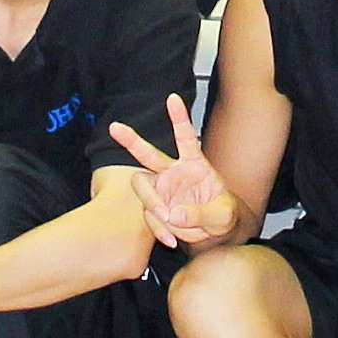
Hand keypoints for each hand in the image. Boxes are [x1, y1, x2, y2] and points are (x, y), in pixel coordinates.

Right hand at [102, 98, 237, 252]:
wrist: (215, 231)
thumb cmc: (223, 215)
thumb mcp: (223, 215)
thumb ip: (201, 214)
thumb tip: (173, 214)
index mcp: (195, 164)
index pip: (186, 136)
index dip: (179, 117)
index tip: (172, 98)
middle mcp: (173, 173)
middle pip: (147, 153)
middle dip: (130, 139)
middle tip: (114, 127)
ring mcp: (162, 190)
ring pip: (144, 190)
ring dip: (155, 208)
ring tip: (173, 225)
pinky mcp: (157, 208)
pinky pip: (150, 216)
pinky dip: (159, 230)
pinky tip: (171, 239)